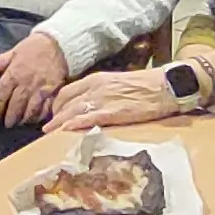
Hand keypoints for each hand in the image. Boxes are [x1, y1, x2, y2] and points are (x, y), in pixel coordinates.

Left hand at [0, 29, 71, 126]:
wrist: (58, 44)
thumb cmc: (34, 47)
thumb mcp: (14, 52)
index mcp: (14, 73)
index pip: (1, 94)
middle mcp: (26, 83)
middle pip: (15, 106)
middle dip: (10, 117)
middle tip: (7, 124)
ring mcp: (41, 88)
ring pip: (30, 110)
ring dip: (24, 119)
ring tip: (20, 123)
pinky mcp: (53, 91)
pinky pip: (46, 108)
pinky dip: (40, 116)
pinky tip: (35, 118)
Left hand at [50, 68, 179, 132]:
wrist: (165, 86)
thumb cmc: (146, 86)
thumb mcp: (118, 84)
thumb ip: (102, 92)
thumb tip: (91, 105)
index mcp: (96, 79)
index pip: (66, 92)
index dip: (57, 105)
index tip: (54, 115)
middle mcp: (95, 87)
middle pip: (65, 102)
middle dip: (55, 116)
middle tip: (48, 129)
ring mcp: (103, 99)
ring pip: (72, 111)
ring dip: (59, 123)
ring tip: (49, 134)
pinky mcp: (112, 112)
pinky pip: (87, 118)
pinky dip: (74, 124)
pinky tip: (65, 131)